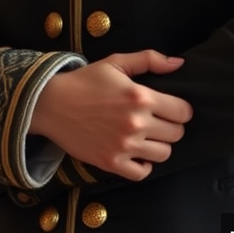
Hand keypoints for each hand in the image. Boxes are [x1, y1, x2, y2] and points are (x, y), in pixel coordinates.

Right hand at [29, 50, 191, 181]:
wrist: (51, 103)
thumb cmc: (84, 81)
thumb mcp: (115, 62)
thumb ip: (149, 59)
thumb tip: (178, 63)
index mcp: (140, 96)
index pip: (183, 111)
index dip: (180, 109)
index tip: (171, 107)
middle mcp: (136, 123)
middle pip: (176, 134)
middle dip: (171, 126)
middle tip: (157, 120)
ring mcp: (125, 146)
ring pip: (164, 154)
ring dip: (158, 144)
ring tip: (146, 135)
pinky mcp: (112, 163)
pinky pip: (143, 173)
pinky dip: (143, 165)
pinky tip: (136, 153)